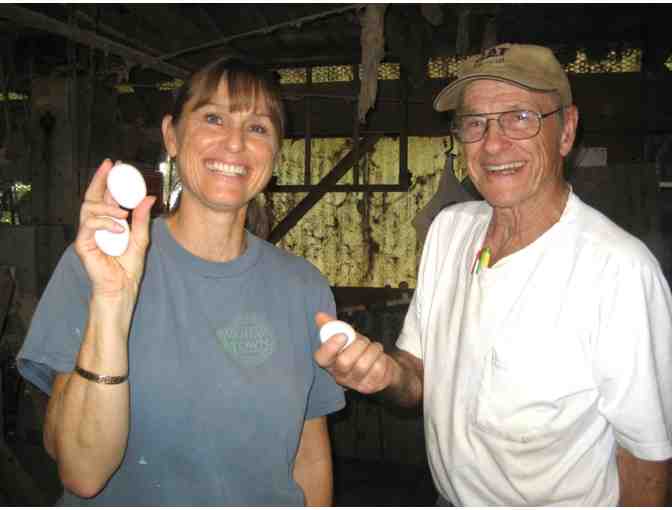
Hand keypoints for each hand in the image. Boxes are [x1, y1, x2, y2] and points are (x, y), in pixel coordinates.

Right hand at [74, 159, 155, 297]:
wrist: (122, 287)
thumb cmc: (128, 266)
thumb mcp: (141, 238)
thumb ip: (141, 218)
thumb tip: (149, 197)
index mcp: (107, 222)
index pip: (104, 196)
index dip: (107, 179)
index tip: (115, 164)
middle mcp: (95, 225)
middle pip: (92, 196)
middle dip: (100, 180)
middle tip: (110, 168)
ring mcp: (87, 234)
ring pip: (89, 208)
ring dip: (107, 207)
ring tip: (123, 214)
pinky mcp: (83, 244)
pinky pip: (89, 226)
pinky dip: (105, 224)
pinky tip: (119, 229)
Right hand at [313, 312, 398, 393]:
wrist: (379, 364)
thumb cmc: (358, 349)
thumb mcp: (346, 335)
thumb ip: (333, 326)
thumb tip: (320, 315)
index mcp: (329, 361)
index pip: (321, 358)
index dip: (330, 346)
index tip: (343, 335)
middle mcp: (339, 375)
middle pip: (344, 362)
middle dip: (358, 345)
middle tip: (364, 341)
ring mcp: (355, 383)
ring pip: (363, 365)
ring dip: (372, 350)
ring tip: (375, 348)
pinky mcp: (370, 386)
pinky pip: (377, 369)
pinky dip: (382, 358)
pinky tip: (380, 358)